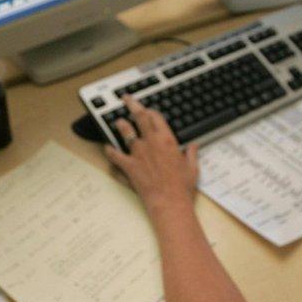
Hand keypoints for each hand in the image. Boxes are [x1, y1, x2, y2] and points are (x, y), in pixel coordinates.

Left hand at [105, 96, 199, 214]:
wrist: (170, 203)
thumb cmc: (182, 188)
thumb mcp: (192, 168)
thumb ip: (192, 154)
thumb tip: (194, 146)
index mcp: (167, 140)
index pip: (156, 117)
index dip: (151, 111)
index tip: (148, 109)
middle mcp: (151, 143)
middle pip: (139, 117)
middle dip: (132, 105)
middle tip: (126, 99)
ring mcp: (138, 153)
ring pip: (125, 131)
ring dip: (120, 124)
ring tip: (118, 121)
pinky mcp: (129, 166)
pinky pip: (115, 155)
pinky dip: (109, 150)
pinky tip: (107, 147)